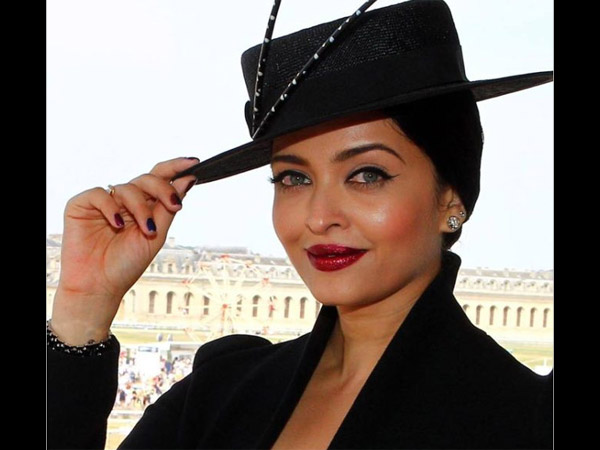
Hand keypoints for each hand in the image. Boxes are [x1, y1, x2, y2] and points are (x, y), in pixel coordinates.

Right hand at [50, 157, 197, 344]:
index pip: (160, 178)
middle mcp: (125, 200)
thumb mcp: (157, 236)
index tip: (194, 163)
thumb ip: (169, 207)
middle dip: (163, 189)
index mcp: (144, 206)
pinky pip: (100, 194)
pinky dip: (111, 207)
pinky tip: (117, 223)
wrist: (99, 286)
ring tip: (146, 230)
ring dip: (140, 208)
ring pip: (127, 187)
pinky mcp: (81, 205)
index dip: (175, 167)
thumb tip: (188, 180)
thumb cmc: (127, 264)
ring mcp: (104, 202)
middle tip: (174, 205)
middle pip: (147, 179)